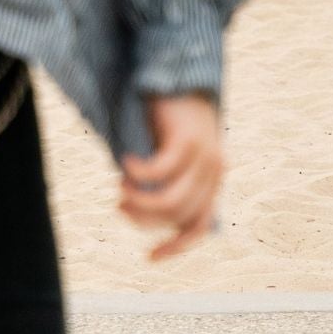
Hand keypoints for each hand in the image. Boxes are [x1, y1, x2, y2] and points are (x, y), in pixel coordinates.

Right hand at [120, 94, 224, 260]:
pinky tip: (125, 161)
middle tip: (118, 205)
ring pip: (172, 200)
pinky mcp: (189, 139)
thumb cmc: (163, 119)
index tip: (148, 258)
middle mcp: (214, 171)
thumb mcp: (163, 156)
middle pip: (178, 216)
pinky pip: (162, 171)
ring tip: (119, 189)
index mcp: (211, 181)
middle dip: (143, 219)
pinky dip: (139, 173)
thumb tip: (138, 213)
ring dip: (140, 202)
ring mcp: (205, 155)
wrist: (175, 76)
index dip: (175, 246)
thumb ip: (159, 183)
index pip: (197, 226)